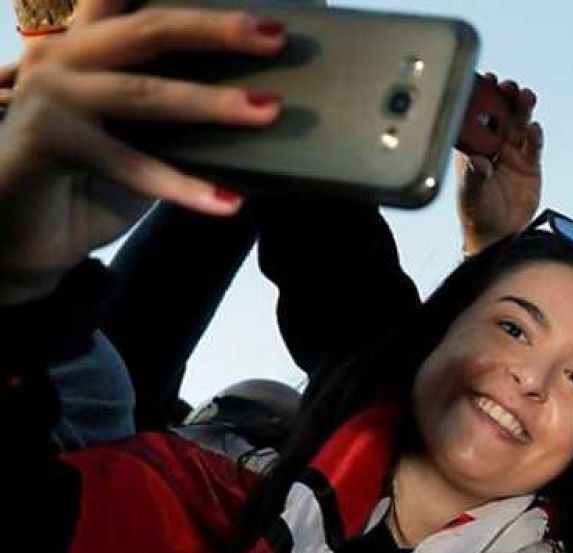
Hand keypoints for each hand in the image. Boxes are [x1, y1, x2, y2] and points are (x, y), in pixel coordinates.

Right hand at [0, 0, 282, 304]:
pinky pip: (129, 164)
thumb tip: (261, 99)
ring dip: (212, 103)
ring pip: (144, 93)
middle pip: (149, 29)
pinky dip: (182, 185)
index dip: (182, 0)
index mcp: (86, 44)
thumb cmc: (88, 179)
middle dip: (214, 29)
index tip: (240, 3)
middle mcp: (65, 58)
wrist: (21, 236)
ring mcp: (52, 95)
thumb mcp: (138, 131)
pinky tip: (228, 201)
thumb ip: (174, 99)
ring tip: (269, 110)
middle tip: (275, 37)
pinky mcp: (48, 140)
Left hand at [456, 75, 539, 255]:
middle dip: (503, 97)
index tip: (483, 81)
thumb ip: (473, 177)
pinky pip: (534, 146)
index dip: (480, 97)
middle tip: (508, 86)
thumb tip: (477, 162)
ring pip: (519, 124)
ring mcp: (513, 154)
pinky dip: (535, 136)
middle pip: (500, 115)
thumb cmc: (476, 213)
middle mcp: (493, 146)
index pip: (476, 117)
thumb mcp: (470, 196)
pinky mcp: (530, 166)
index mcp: (473, 147)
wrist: (499, 234)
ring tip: (526, 96)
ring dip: (522, 109)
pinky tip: (535, 129)